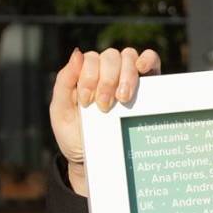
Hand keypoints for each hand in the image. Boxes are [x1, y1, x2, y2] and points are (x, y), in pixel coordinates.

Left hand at [49, 45, 161, 196]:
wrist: (95, 159)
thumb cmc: (75, 135)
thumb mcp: (60, 112)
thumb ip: (64, 82)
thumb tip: (77, 53)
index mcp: (86, 73)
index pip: (91, 59)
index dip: (89, 77)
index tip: (87, 102)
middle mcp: (106, 70)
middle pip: (110, 57)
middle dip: (107, 81)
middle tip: (104, 106)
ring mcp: (127, 75)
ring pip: (128, 57)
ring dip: (125, 75)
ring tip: (123, 99)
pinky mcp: (147, 84)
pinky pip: (151, 60)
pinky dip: (148, 59)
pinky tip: (142, 69)